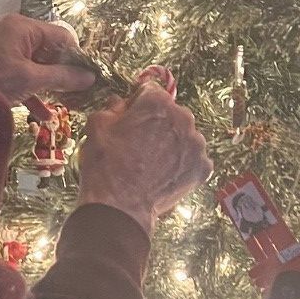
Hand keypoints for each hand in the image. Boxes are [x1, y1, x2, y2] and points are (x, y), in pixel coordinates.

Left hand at [0, 14, 94, 107]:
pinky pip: (19, 75)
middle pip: (47, 50)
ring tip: (65, 102)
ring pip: (33, 64)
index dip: (76, 55)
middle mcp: (11, 31)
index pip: (60, 35)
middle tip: (79, 91)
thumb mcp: (31, 79)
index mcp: (21, 26)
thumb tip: (90, 77)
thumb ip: (63, 77)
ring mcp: (0, 48)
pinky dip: (31, 91)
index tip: (88, 75)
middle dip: (62, 73)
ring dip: (48, 84)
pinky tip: (43, 115)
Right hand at [77, 81, 211, 235]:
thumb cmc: (106, 165)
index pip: (150, 91)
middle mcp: (183, 118)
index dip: (138, 103)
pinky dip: (182, 163)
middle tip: (138, 142)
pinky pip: (193, 158)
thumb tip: (119, 103)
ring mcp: (196, 144)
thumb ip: (112, 107)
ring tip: (151, 161)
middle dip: (157, 123)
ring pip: (184, 135)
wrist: (120, 207)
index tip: (131, 116)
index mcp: (157, 103)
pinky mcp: (203, 168)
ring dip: (171, 142)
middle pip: (171, 113)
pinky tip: (164, 173)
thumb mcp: (97, 126)